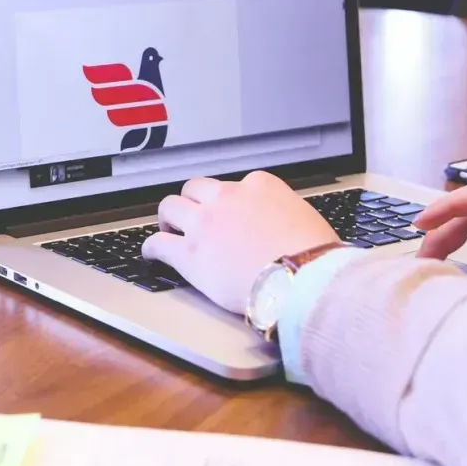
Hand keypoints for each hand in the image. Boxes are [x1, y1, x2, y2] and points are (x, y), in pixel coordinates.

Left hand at [140, 171, 338, 313]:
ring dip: (168, 218)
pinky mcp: (190, 254)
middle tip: (192, 216)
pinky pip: (158, 244)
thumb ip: (283, 213)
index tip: (229, 214)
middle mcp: (226, 198)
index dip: (229, 202)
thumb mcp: (305, 217)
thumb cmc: (314, 255)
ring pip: (170, 207)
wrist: (303, 279)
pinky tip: (152, 254)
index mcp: (258, 186)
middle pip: (195, 189)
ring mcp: (204, 224)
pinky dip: (152, 248)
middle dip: (193, 202)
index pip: (234, 186)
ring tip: (168, 229)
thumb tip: (284, 225)